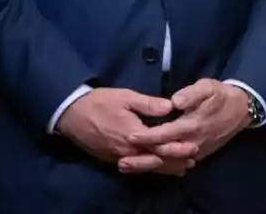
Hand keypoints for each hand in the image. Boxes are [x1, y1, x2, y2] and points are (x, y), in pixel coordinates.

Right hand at [56, 88, 195, 174]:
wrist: (71, 114)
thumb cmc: (100, 102)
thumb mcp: (126, 97)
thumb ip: (148, 104)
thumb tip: (171, 107)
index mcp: (132, 135)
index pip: (159, 146)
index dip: (177, 147)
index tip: (194, 146)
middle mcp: (127, 151)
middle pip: (154, 161)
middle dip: (174, 161)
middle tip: (193, 160)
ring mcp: (118, 157)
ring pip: (145, 166)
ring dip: (164, 167)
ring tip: (181, 167)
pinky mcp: (112, 158)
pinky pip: (135, 166)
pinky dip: (149, 168)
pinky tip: (157, 166)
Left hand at [122, 80, 250, 172]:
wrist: (241, 110)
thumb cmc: (221, 96)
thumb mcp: (208, 87)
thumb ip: (191, 94)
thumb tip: (174, 101)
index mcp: (192, 124)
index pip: (165, 133)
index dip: (147, 136)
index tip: (129, 135)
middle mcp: (192, 141)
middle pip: (164, 153)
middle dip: (143, 156)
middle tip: (122, 158)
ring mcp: (196, 150)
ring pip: (169, 162)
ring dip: (149, 164)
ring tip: (129, 165)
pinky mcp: (199, 154)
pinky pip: (177, 163)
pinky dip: (162, 165)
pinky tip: (149, 164)